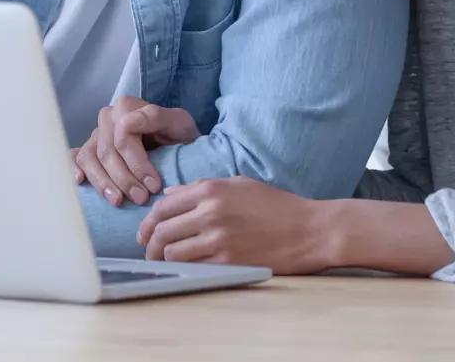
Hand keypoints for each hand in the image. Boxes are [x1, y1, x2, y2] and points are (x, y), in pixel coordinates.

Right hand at [71, 96, 199, 206]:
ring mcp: (96, 134)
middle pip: (107, 151)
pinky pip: (75, 158)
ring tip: (117, 201)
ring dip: (102, 182)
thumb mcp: (179, 123)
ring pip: (89, 158)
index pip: (123, 136)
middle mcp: (108, 118)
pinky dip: (75, 169)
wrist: (176, 144)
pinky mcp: (90, 149)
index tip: (154, 185)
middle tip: (141, 198)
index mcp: (127, 107)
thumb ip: (156, 117)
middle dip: (123, 178)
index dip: (138, 163)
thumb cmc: (178, 135)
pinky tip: (80, 182)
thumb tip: (127, 124)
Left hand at [136, 177, 333, 274]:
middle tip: (148, 252)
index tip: (144, 233)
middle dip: (149, 244)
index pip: (163, 206)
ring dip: (164, 259)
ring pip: (172, 251)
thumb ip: (201, 188)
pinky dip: (185, 269)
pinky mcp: (229, 261)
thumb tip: (169, 194)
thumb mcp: (239, 185)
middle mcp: (210, 212)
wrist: (310, 229)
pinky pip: (193, 267)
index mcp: (210, 190)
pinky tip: (186, 269)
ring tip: (164, 263)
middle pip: (161, 230)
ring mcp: (218, 238)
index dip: (147, 222)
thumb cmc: (277, 206)